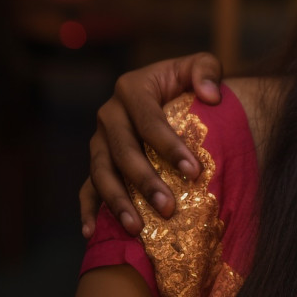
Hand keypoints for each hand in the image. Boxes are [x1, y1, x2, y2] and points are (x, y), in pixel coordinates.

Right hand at [81, 53, 223, 237]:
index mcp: (132, 89)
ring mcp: (99, 140)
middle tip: (169, 208)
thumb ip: (207, 70)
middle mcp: (109, 114)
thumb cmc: (189, 82)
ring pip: (101, 173)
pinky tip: (91, 232)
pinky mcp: (98, 160)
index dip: (169, 147)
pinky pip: (86, 187)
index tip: (194, 172)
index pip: (149, 121)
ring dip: (117, 201)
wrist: (173, 92)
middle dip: (145, 182)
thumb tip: (210, 94)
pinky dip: (87, 209)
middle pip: (123, 152)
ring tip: (136, 227)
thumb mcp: (201, 65)